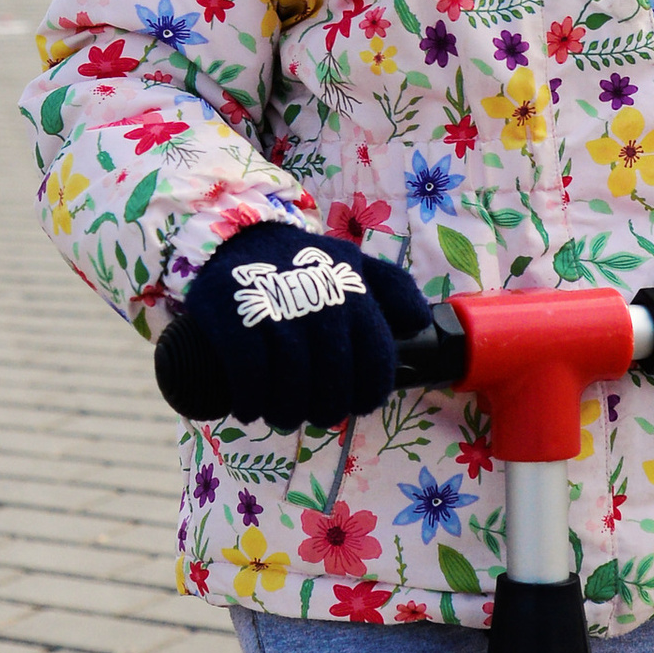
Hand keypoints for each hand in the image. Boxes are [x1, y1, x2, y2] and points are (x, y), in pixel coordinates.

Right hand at [177, 223, 433, 427]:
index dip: (369, 395)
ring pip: (292, 381)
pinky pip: (248, 373)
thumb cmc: (303, 263)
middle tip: (317, 415)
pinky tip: (250, 409)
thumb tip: (421, 322)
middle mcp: (319, 301)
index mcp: (354, 293)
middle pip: (334, 380)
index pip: (376, 362)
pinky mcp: (232, 315)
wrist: (239, 235)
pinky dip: (251, 399)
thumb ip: (392, 288)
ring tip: (283, 417)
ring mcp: (274, 307)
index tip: (356, 406)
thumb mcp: (353, 264)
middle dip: (328, 409)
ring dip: (288, 411)